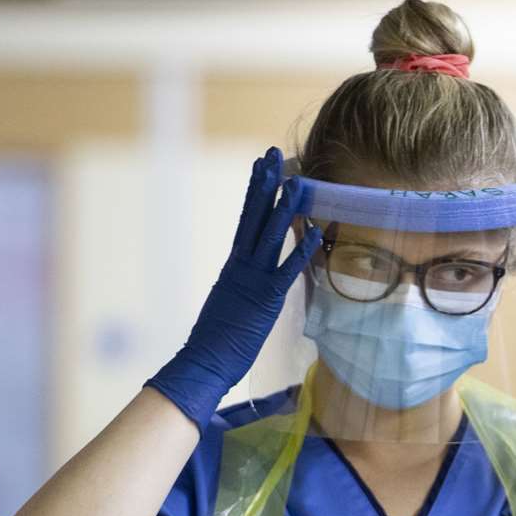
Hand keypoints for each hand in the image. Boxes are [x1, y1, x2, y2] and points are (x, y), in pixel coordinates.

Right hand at [146, 147, 319, 427]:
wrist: (203, 361)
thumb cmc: (216, 341)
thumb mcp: (230, 302)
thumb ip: (240, 284)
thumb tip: (246, 276)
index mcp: (234, 265)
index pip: (246, 220)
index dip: (256, 192)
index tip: (262, 167)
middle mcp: (241, 265)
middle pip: (255, 216)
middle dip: (265, 184)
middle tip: (273, 153)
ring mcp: (252, 280)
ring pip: (270, 236)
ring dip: (285, 208)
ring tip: (297, 181)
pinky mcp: (265, 299)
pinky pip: (286, 271)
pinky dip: (300, 251)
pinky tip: (313, 232)